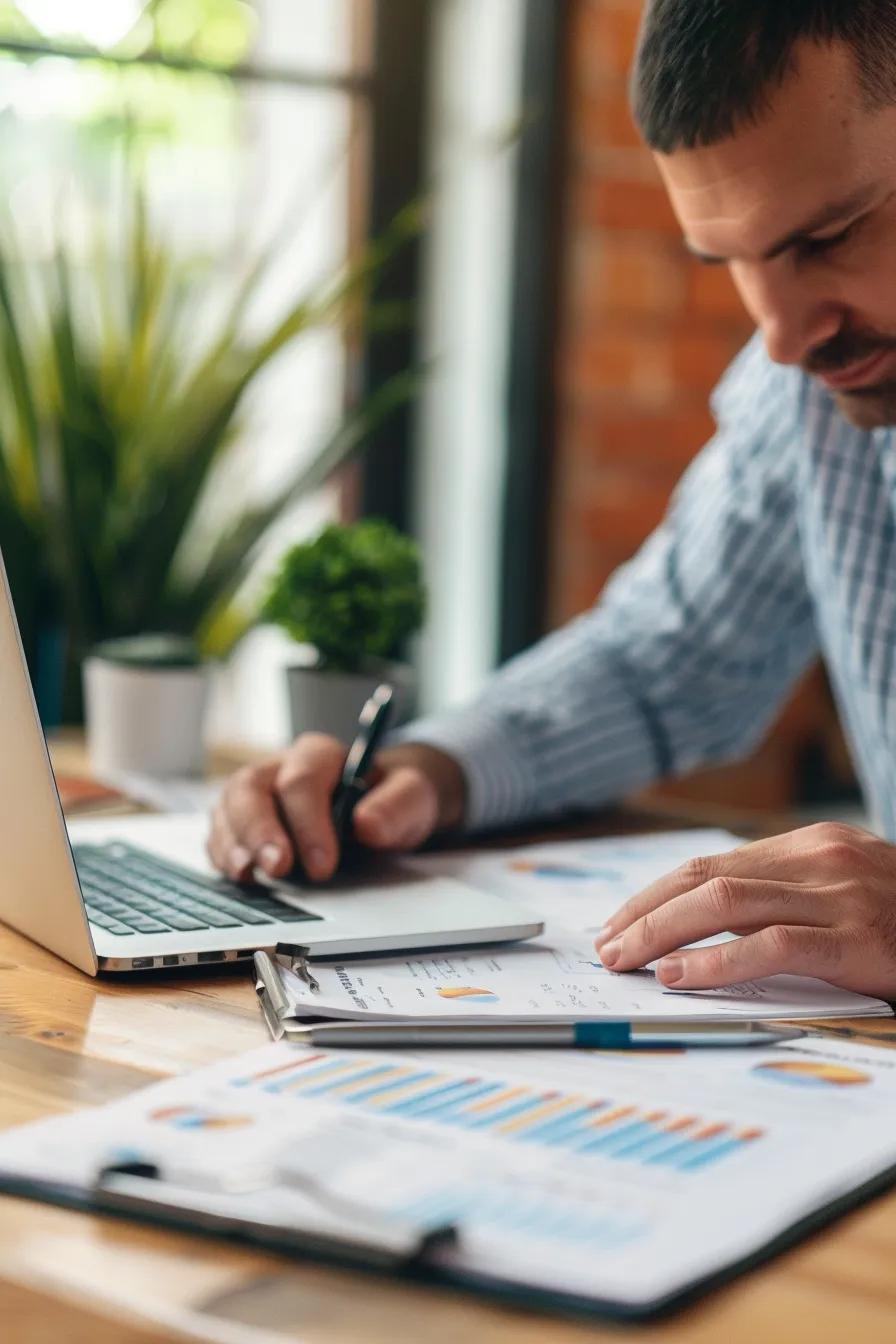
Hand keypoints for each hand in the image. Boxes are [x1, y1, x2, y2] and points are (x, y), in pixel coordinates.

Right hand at [207, 735, 465, 882]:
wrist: (380, 807)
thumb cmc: (391, 800)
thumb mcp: (412, 798)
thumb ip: (397, 806)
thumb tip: (367, 824)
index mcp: (320, 755)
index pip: (302, 782)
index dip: (308, 824)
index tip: (324, 865)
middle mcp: (279, 768)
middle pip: (250, 789)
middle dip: (259, 831)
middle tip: (277, 869)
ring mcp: (256, 794)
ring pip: (227, 808)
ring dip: (234, 844)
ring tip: (248, 875)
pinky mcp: (242, 822)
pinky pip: (220, 833)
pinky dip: (224, 854)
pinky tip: (240, 876)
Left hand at [594, 822, 895, 1000]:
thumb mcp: (845, 894)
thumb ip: (786, 897)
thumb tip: (704, 921)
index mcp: (811, 846)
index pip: (710, 863)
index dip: (655, 893)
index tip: (619, 922)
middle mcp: (820, 859)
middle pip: (705, 877)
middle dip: (644, 912)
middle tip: (606, 946)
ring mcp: (840, 896)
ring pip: (724, 903)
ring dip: (661, 933)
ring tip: (626, 960)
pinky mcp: (858, 940)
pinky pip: (769, 946)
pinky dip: (715, 963)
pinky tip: (680, 978)